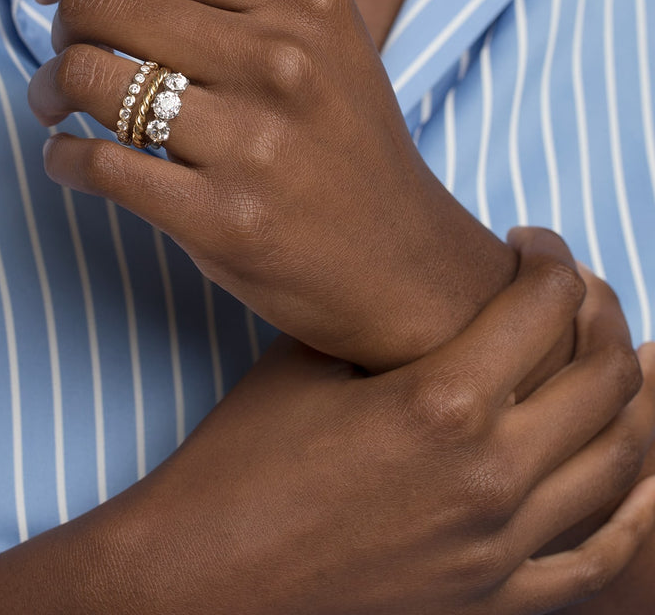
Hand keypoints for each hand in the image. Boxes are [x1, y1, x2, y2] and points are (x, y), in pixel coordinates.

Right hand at [0, 231, 654, 614]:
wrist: (209, 573)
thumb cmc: (242, 461)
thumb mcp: (304, 363)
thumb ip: (380, 326)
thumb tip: (420, 294)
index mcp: (439, 401)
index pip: (543, 305)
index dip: (549, 257)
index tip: (531, 242)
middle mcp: (489, 473)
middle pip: (603, 378)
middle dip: (601, 316)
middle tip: (575, 291)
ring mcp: (499, 544)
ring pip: (621, 462)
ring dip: (631, 397)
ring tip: (615, 361)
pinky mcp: (492, 597)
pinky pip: (598, 555)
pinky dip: (633, 508)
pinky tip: (636, 475)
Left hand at [30, 0, 517, 367]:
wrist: (401, 261)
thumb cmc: (338, 131)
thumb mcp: (305, 21)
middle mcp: (284, 56)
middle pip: (102, 1)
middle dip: (58, 23)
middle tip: (61, 50)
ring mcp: (258, 141)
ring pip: (88, 78)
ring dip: (46, 90)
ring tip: (53, 105)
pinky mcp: (226, 219)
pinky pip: (98, 166)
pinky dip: (61, 159)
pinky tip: (69, 158)